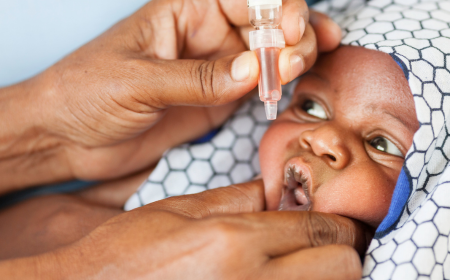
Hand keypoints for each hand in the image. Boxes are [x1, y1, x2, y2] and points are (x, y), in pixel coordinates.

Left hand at [0, 0, 340, 188]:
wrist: (68, 137)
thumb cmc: (86, 92)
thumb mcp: (138, 81)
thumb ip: (197, 78)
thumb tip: (251, 70)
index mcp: (183, 12)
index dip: (273, 7)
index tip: (289, 29)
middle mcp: (204, 37)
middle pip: (263, 24)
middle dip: (290, 34)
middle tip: (296, 56)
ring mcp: (213, 70)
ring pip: (266, 56)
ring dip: (292, 58)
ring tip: (302, 68)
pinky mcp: (215, 102)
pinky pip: (255, 89)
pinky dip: (278, 86)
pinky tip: (296, 84)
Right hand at [21, 181, 368, 279]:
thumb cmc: (125, 253)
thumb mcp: (177, 210)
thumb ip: (235, 198)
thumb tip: (277, 191)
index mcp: (232, 241)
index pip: (319, 228)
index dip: (336, 221)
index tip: (332, 219)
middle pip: (342, 267)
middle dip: (340, 251)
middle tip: (320, 245)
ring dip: (325, 275)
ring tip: (297, 264)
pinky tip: (274, 279)